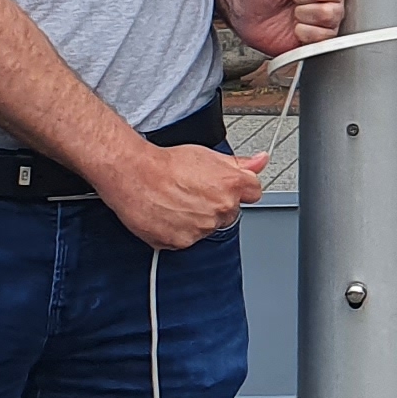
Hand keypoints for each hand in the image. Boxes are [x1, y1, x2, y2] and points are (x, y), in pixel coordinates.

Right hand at [108, 140, 271, 251]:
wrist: (134, 174)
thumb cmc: (166, 163)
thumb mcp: (208, 155)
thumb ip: (240, 163)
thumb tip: (262, 161)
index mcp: (232, 185)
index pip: (253, 193)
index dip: (237, 188)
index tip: (224, 186)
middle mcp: (221, 209)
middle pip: (229, 212)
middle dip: (215, 204)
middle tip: (192, 192)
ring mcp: (202, 228)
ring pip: (208, 228)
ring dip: (196, 219)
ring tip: (176, 201)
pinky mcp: (182, 242)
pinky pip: (186, 240)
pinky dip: (178, 231)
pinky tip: (167, 214)